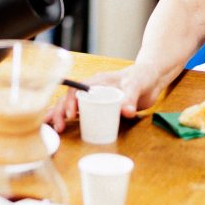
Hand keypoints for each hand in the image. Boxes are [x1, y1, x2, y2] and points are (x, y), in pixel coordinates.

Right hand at [45, 64, 163, 131]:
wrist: (151, 80)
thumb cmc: (142, 77)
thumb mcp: (137, 85)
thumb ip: (131, 97)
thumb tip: (126, 111)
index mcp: (98, 81)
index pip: (78, 89)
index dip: (71, 101)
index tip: (72, 115)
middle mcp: (93, 89)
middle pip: (70, 98)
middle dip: (61, 111)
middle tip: (58, 127)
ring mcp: (94, 98)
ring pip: (72, 105)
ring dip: (61, 115)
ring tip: (53, 128)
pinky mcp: (99, 107)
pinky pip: (82, 112)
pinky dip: (69, 118)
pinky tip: (61, 126)